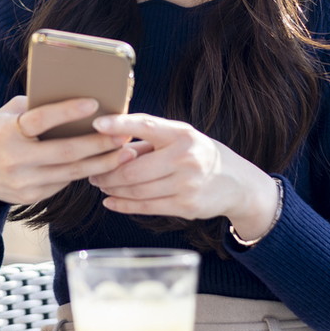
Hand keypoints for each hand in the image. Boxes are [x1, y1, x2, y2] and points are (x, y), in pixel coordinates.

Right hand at [0, 96, 134, 219]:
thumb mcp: (7, 116)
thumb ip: (34, 107)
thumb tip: (73, 97)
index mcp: (8, 133)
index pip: (41, 120)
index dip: (68, 111)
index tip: (94, 103)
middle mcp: (15, 160)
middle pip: (66, 152)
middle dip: (99, 144)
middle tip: (123, 134)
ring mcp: (23, 183)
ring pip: (71, 172)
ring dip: (102, 162)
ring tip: (126, 152)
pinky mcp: (31, 197)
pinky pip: (64, 182)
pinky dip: (86, 172)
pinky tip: (106, 164)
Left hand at [87, 114, 278, 234]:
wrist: (237, 184)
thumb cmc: (198, 154)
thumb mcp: (181, 137)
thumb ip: (149, 139)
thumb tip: (109, 140)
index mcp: (182, 134)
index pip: (146, 125)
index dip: (120, 125)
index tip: (97, 123)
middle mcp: (186, 158)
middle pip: (133, 168)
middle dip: (108, 172)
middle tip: (92, 171)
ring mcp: (187, 184)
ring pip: (137, 190)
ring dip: (113, 188)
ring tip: (101, 184)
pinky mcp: (186, 207)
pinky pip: (146, 207)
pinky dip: (123, 205)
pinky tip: (110, 201)